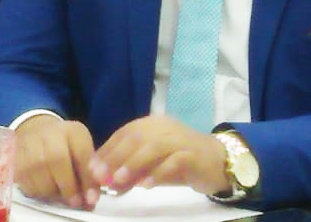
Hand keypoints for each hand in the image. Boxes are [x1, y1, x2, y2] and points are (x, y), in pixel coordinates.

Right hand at [14, 114, 100, 209]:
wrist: (37, 133)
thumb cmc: (64, 145)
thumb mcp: (83, 150)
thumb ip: (91, 169)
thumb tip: (96, 191)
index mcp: (72, 131)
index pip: (81, 152)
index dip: (87, 177)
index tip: (91, 197)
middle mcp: (49, 133)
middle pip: (56, 160)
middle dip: (67, 186)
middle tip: (75, 201)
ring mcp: (28, 145)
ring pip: (39, 172)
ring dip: (52, 192)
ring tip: (60, 194)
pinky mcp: (15, 159)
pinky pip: (26, 182)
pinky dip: (38, 192)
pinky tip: (46, 189)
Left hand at [89, 115, 229, 194]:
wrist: (218, 161)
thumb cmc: (180, 163)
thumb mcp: (152, 167)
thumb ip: (132, 173)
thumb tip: (107, 184)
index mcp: (152, 124)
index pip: (124, 133)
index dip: (107, 150)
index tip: (92, 169)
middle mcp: (165, 127)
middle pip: (136, 137)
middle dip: (116, 157)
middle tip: (102, 177)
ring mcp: (180, 139)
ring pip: (154, 146)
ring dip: (134, 163)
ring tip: (119, 180)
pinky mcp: (193, 153)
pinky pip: (174, 160)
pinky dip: (158, 172)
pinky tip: (146, 186)